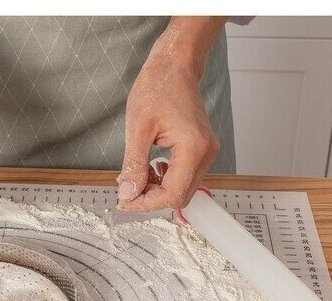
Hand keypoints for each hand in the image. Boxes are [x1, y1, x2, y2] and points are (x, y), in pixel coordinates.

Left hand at [117, 17, 225, 211]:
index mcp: (193, 148)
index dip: (146, 203)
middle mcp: (206, 153)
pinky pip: (184, 176)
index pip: (172, 194)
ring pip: (182, 188)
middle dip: (152, 198)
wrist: (174, 66)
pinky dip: (165, 179)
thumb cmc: (157, 88)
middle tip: (127, 191)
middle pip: (180, 196)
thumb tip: (128, 193)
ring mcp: (206, 152)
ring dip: (158, 189)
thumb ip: (134, 165)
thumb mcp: (137, 129)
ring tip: (137, 175)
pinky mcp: (201, 149)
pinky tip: (150, 168)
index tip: (125, 201)